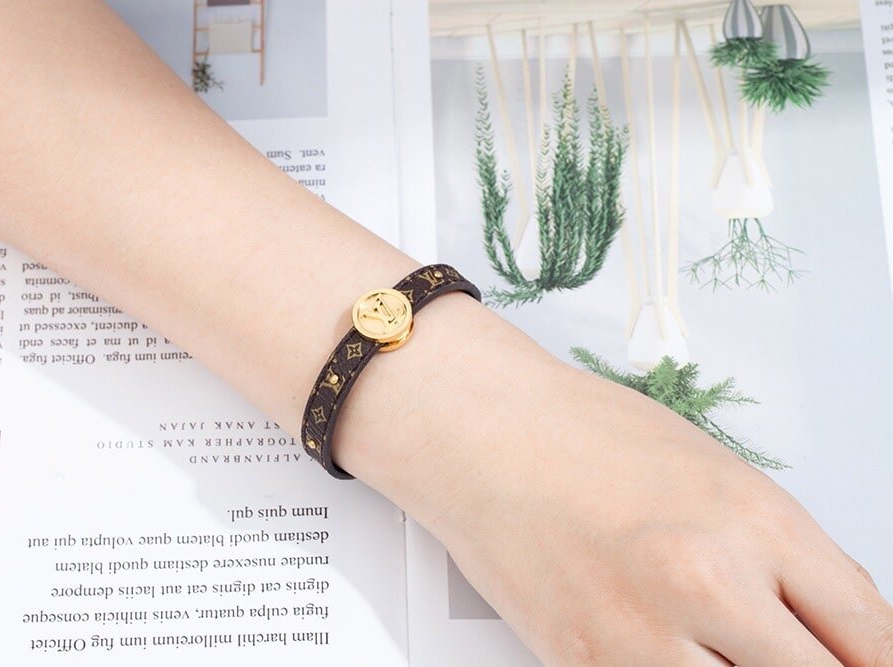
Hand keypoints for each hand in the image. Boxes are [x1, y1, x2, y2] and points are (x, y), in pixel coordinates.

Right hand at [338, 296, 892, 665]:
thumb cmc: (583, 433)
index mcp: (754, 519)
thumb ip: (784, 555)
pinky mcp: (583, 665)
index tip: (866, 664)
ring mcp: (641, 634)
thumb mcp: (716, 472)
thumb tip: (832, 625)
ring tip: (728, 653)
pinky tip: (678, 655)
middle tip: (798, 660)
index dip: (878, 663)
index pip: (870, 633)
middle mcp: (706, 581)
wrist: (481, 432)